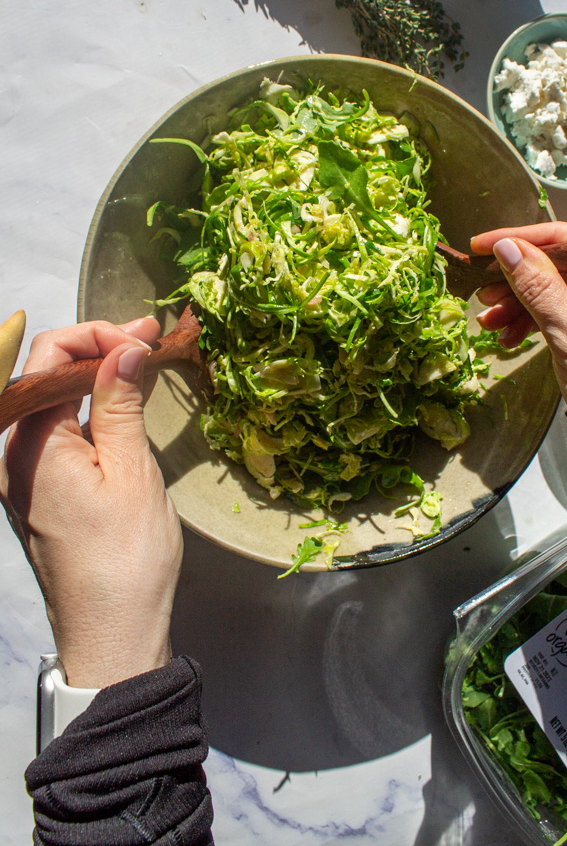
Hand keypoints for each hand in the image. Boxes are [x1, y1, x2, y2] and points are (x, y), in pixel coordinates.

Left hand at [0, 317, 182, 687]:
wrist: (112, 634)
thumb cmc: (125, 563)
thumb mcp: (132, 473)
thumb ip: (121, 404)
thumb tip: (125, 350)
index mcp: (30, 446)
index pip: (50, 358)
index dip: (99, 334)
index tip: (146, 335)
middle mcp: (12, 456)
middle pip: (44, 374)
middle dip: (96, 348)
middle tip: (150, 343)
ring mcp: (21, 476)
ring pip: (49, 401)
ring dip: (91, 376)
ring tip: (139, 364)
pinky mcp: (36, 492)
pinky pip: (53, 432)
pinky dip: (84, 408)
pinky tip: (118, 404)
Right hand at [470, 222, 566, 406]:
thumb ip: (537, 287)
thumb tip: (508, 247)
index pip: (563, 239)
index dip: (518, 240)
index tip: (482, 248)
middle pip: (558, 264)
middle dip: (515, 283)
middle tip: (483, 297)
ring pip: (559, 288)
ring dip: (521, 305)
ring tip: (491, 324)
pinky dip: (540, 320)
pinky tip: (512, 337)